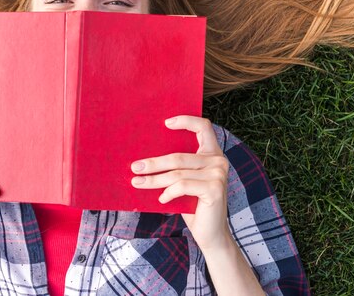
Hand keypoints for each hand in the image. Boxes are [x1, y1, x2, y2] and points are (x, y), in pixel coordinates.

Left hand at [131, 115, 231, 250]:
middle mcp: (218, 160)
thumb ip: (177, 167)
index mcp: (212, 154)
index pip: (203, 127)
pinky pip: (182, 186)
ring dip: (154, 179)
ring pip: (176, 173)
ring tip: (137, 182)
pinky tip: (161, 199)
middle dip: (153, 162)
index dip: (185, 120)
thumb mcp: (185, 181)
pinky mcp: (215, 189)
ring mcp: (218, 174)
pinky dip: (168, 192)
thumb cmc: (193, 205)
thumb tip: (143, 159)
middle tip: (135, 167)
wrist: (210, 234)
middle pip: (179, 156)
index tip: (165, 123)